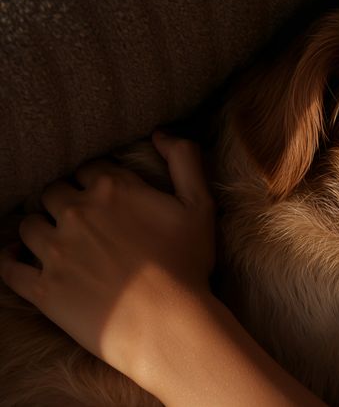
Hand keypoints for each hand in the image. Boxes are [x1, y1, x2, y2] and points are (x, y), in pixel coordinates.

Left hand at [0, 131, 215, 373]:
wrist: (167, 324)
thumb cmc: (187, 264)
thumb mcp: (200, 204)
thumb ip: (185, 159)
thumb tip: (160, 134)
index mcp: (113, 189)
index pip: (89, 169)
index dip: (97, 181)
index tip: (106, 197)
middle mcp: (77, 212)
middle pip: (52, 193)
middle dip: (64, 201)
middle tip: (80, 219)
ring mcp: (54, 251)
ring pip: (28, 225)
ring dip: (39, 228)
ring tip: (54, 240)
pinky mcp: (41, 287)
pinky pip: (8, 267)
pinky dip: (10, 261)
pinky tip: (18, 260)